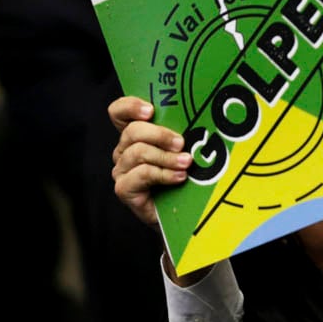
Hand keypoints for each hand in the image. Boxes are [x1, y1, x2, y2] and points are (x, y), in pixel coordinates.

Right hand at [109, 95, 190, 227]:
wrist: (184, 215)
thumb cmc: (184, 181)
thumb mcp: (184, 152)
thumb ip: (182, 134)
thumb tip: (202, 117)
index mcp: (135, 137)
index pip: (119, 113)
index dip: (130, 106)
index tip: (151, 110)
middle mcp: (124, 151)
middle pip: (132, 131)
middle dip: (160, 134)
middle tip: (182, 143)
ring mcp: (123, 170)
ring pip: (138, 152)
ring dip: (166, 156)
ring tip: (186, 163)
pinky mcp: (124, 189)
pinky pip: (141, 174)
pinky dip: (163, 174)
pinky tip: (179, 177)